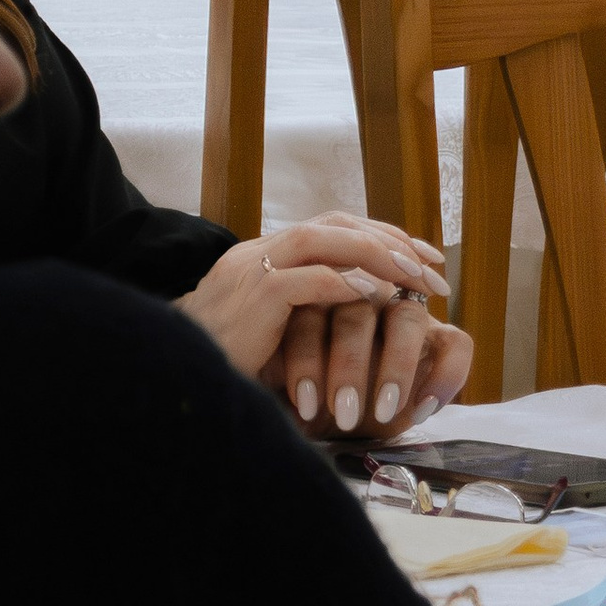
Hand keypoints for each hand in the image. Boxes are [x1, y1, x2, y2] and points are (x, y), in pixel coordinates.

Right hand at [179, 218, 474, 433]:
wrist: (171, 380)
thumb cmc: (224, 366)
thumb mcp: (274, 333)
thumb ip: (312, 314)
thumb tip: (371, 310)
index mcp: (264, 258)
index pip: (332, 228)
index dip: (382, 236)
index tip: (424, 256)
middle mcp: (257, 254)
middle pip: (335, 225)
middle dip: (391, 241)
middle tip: (434, 267)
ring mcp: (252, 271)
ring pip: (324, 240)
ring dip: (378, 255)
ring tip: (416, 277)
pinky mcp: (251, 298)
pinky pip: (307, 279)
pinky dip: (348, 283)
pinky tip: (381, 295)